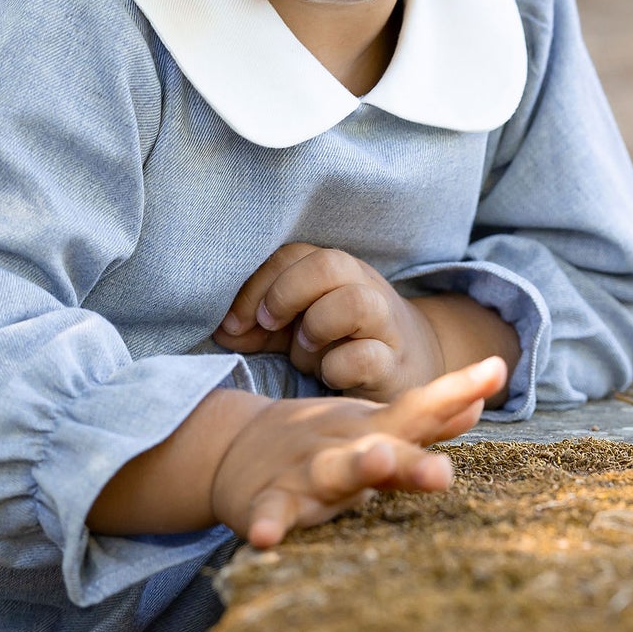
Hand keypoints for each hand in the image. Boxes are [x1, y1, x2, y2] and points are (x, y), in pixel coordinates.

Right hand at [210, 359, 504, 548]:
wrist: (230, 448)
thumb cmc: (322, 445)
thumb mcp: (372, 429)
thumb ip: (424, 423)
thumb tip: (476, 408)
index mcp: (373, 431)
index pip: (421, 410)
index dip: (457, 392)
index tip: (497, 369)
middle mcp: (344, 446)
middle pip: (385, 447)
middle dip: (414, 457)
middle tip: (444, 469)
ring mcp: (304, 472)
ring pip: (331, 472)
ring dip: (355, 468)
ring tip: (376, 461)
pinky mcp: (265, 501)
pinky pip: (268, 514)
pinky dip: (266, 524)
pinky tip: (264, 538)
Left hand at [213, 242, 447, 399]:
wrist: (411, 365)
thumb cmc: (341, 341)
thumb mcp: (297, 327)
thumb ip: (260, 326)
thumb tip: (221, 330)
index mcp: (336, 271)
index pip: (291, 255)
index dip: (256, 285)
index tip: (235, 322)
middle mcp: (364, 287)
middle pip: (328, 264)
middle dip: (286, 294)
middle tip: (269, 326)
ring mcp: (384, 325)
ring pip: (355, 303)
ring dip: (317, 327)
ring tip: (305, 350)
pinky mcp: (395, 365)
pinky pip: (367, 357)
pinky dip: (337, 368)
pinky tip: (329, 376)